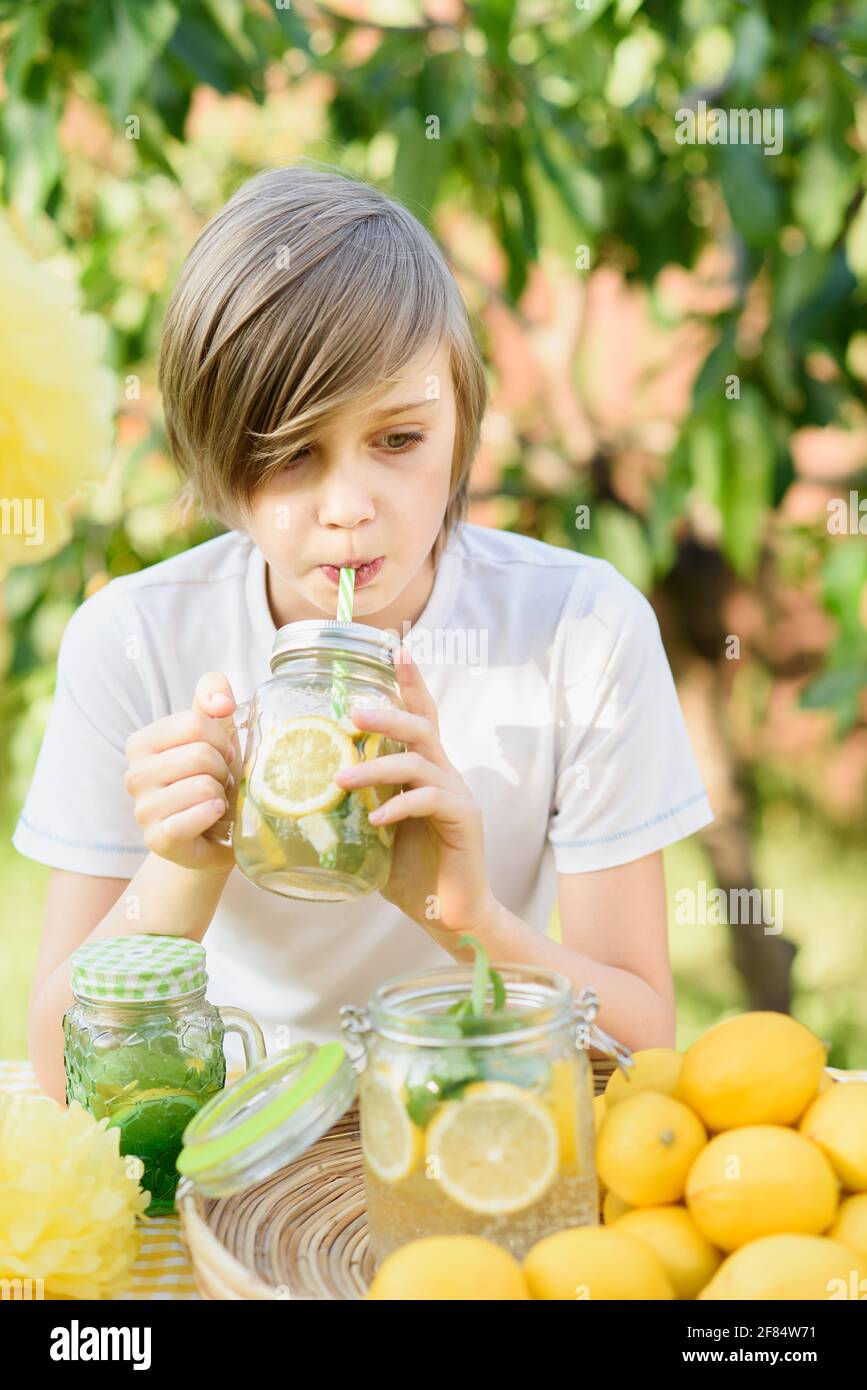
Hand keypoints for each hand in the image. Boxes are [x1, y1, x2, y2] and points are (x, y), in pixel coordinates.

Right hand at [123, 672, 241, 874]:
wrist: (211, 835)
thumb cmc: (211, 778)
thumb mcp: (214, 732)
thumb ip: (213, 698)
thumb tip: (221, 700)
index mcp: (142, 742)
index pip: (194, 722)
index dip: (221, 739)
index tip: (221, 755)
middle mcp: (134, 774)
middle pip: (201, 754)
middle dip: (224, 769)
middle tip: (220, 782)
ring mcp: (142, 809)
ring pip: (203, 786)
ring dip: (222, 794)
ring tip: (215, 800)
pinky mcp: (157, 839)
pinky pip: (196, 816)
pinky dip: (215, 814)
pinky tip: (213, 817)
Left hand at [332, 645, 498, 938]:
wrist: (450, 914)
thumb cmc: (409, 872)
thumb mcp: (373, 831)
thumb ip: (356, 805)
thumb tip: (305, 789)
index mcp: (426, 770)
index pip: (421, 715)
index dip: (409, 681)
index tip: (394, 646)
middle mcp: (446, 775)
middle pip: (422, 727)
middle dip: (388, 713)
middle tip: (351, 714)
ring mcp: (458, 797)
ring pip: (420, 763)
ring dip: (377, 767)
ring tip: (341, 779)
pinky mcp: (465, 822)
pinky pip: (430, 801)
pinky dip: (398, 807)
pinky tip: (374, 819)